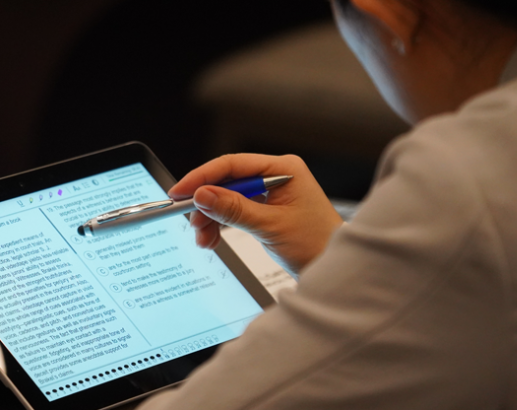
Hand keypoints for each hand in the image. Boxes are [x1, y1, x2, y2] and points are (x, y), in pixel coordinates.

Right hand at [168, 154, 342, 272]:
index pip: (233, 165)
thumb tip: (203, 195)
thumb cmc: (318, 244)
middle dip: (207, 204)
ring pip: (227, 199)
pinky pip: (234, 212)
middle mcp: (276, 176)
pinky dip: (221, 225)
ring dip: (211, 218)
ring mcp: (270, 194)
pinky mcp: (265, 210)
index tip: (181, 191)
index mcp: (283, 169)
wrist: (335, 269)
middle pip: (227, 182)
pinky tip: (213, 238)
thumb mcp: (270, 226)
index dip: (203, 177)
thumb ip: (234, 209)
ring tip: (204, 238)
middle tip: (192, 221)